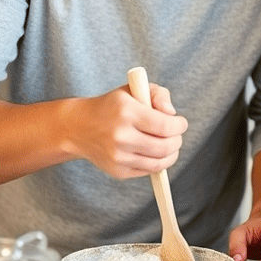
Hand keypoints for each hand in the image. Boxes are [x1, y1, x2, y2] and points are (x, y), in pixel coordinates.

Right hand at [62, 84, 187, 178]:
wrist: (79, 127)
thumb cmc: (112, 106)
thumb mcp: (133, 89)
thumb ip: (159, 94)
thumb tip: (172, 114)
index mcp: (127, 112)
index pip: (165, 126)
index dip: (180, 125)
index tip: (181, 122)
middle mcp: (121, 136)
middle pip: (164, 146)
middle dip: (177, 140)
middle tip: (176, 134)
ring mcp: (118, 156)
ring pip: (159, 162)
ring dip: (172, 154)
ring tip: (170, 144)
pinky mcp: (117, 171)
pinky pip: (148, 171)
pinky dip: (158, 163)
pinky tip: (155, 152)